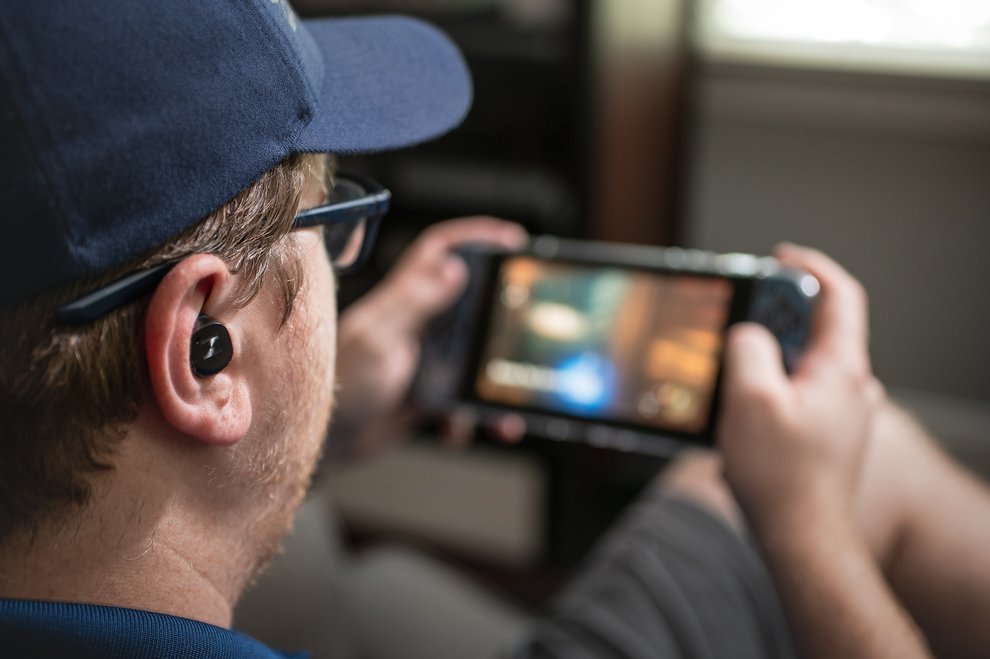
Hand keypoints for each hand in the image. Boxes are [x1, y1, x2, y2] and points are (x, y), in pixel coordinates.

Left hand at [331, 217, 526, 455]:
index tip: (511, 238)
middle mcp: (417, 324)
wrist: (328, 443)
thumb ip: (414, 302)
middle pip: (471, 303)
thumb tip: (452, 267)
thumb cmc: (342, 385)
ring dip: (491, 381)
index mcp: (404, 299)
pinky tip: (462, 427)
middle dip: (500, 315)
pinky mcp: (427, 394)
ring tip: (507, 406)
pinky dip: (470, 417)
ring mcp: (424, 359)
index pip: (441, 250)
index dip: (474, 237)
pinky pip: (462, 401)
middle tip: (524, 328)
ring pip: (473, 359)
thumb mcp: (381, 339)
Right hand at [717, 245, 884, 535]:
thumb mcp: (749, 399)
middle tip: (741, 314)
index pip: (839, 296)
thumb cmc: (780, 476)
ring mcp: (841, 414)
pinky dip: (772, 385)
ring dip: (770, 353)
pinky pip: (799, 393)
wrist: (801, 538)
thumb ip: (748, 348)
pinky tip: (742, 408)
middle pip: (818, 327)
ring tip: (733, 367)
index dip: (809, 266)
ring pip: (805, 363)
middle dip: (777, 313)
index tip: (779, 256)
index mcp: (840, 369)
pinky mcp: (825, 436)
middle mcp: (849, 387)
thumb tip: (747, 333)